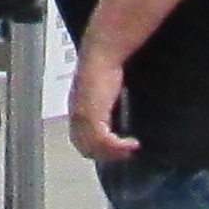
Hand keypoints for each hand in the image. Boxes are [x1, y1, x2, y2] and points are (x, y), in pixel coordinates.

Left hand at [69, 48, 138, 163]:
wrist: (102, 53)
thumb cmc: (105, 66)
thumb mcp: (104, 89)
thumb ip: (106, 103)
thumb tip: (117, 113)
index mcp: (76, 109)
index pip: (79, 138)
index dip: (95, 147)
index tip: (114, 149)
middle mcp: (75, 115)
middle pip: (84, 146)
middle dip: (104, 154)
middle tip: (124, 155)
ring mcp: (81, 117)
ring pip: (93, 146)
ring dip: (113, 153)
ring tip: (131, 151)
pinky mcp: (91, 116)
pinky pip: (103, 141)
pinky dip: (118, 147)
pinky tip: (133, 145)